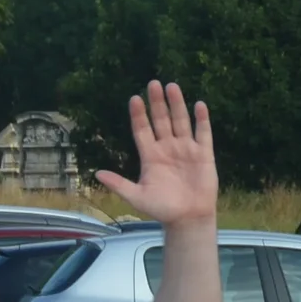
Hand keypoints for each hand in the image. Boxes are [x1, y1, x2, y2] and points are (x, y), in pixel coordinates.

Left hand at [96, 80, 216, 226]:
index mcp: (150, 156)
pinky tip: (198, 105)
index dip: (138, 115)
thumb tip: (97, 174)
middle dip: (156, 103)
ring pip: (180, 121)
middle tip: (153, 83)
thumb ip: (119, 184)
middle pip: (161, 120)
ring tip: (172, 86)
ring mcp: (186, 148)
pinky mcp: (203, 153)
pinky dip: (201, 119)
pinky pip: (203, 133)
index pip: (142, 130)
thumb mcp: (136, 196)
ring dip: (176, 104)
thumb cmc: (161, 208)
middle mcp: (167, 148)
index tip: (134, 99)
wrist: (187, 218)